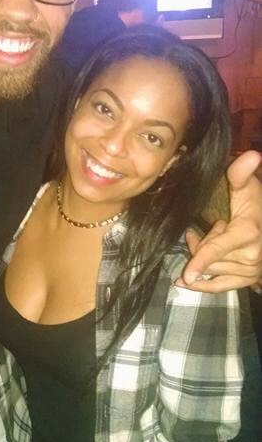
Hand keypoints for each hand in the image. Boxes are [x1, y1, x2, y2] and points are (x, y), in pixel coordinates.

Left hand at [178, 150, 261, 291]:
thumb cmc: (255, 203)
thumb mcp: (247, 186)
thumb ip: (241, 173)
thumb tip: (252, 155)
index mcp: (248, 233)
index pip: (217, 249)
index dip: (200, 260)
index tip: (186, 275)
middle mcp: (251, 255)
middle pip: (209, 258)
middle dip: (199, 245)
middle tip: (197, 232)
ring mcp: (250, 270)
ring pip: (211, 270)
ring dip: (202, 257)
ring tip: (207, 238)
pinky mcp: (247, 280)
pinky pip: (220, 287)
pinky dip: (203, 286)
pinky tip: (187, 283)